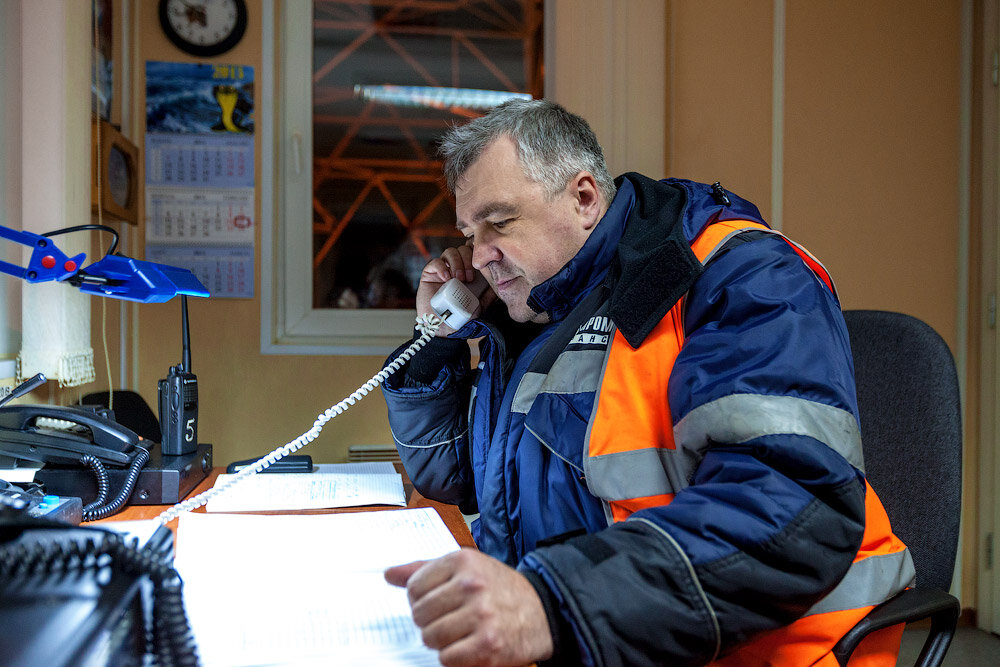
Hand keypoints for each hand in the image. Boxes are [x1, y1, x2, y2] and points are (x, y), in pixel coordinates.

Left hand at [385, 548, 553, 666]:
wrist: (542, 611)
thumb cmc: (499, 588)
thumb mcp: (466, 567)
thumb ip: (425, 569)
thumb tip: (389, 574)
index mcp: (462, 560)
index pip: (414, 586)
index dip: (420, 599)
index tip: (436, 601)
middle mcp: (471, 585)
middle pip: (419, 614)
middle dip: (429, 621)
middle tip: (449, 619)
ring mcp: (480, 615)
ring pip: (430, 637)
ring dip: (441, 641)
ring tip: (459, 632)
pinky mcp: (487, 644)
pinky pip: (447, 658)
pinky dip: (453, 657)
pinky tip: (467, 645)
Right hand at [416, 245, 492, 335]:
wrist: (444, 328)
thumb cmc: (462, 316)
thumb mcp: (481, 305)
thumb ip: (490, 293)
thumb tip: (502, 282)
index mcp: (469, 270)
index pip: (474, 252)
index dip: (479, 252)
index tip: (484, 265)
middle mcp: (457, 267)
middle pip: (463, 249)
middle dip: (468, 260)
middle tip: (470, 278)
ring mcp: (443, 269)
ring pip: (450, 252)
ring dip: (457, 263)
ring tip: (459, 279)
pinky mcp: (429, 274)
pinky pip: (435, 262)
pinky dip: (442, 267)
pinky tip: (447, 278)